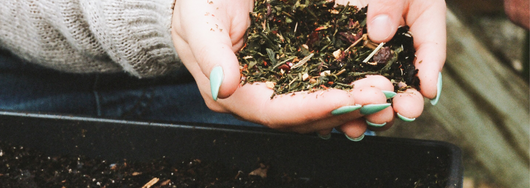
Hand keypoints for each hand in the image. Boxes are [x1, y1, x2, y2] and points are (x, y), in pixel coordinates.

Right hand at [170, 0, 444, 139]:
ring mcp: (275, 87)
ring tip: (386, 94)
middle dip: (343, 109)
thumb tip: (223, 86)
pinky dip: (349, 87)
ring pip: (318, 106)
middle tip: (380, 97)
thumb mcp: (198, 17)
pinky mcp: (292, 73)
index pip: (272, 111)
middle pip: (301, 115)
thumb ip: (210, 51)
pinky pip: (323, 87)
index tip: (345, 100)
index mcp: (228, 93)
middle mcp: (254, 97)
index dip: (310, 109)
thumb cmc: (201, 2)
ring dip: (354, 103)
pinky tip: (372, 83)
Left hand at [329, 0, 445, 132]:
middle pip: (404, 82)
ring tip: (367, 123)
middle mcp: (398, 51)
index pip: (430, 52)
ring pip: (374, 91)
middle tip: (403, 112)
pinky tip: (333, 119)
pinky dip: (340, 104)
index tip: (427, 92)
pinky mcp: (344, 66)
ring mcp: (369, 62)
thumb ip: (389, 3)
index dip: (429, 74)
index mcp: (421, 27)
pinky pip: (343, 87)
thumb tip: (380, 34)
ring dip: (371, 110)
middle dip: (404, 100)